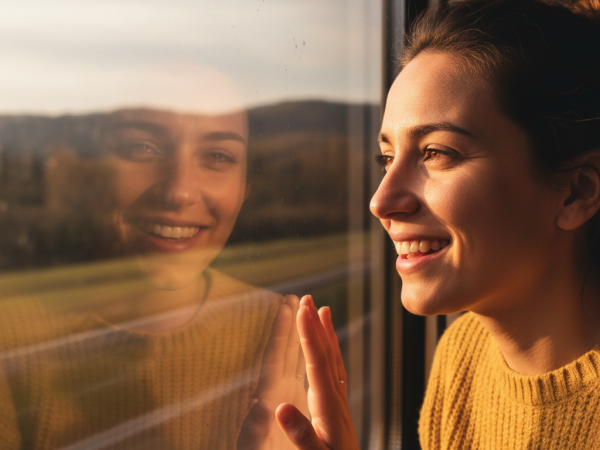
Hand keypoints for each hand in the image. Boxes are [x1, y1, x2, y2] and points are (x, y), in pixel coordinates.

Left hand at [237, 295, 308, 449]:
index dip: (281, 331)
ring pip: (289, 359)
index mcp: (267, 398)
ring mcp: (279, 396)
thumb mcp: (256, 446)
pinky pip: (297, 373)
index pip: (274, 357)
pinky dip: (303, 355)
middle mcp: (271, 392)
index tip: (287, 307)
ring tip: (302, 312)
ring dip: (296, 335)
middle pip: (281, 350)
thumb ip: (258, 427)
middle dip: (288, 324)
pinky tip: (309, 348)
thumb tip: (262, 408)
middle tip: (295, 297)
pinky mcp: (286, 405)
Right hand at [274, 295, 359, 449]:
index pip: (317, 362)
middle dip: (316, 325)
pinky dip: (330, 354)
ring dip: (326, 334)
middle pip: (327, 354)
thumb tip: (280, 406)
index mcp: (327, 406)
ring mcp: (339, 403)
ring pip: (334, 360)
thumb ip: (301, 434)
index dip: (308, 335)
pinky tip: (328, 351)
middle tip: (308, 299)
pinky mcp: (338, 410)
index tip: (301, 309)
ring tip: (323, 311)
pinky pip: (335, 372)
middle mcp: (336, 399)